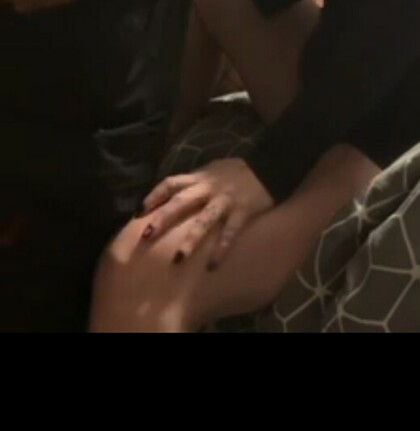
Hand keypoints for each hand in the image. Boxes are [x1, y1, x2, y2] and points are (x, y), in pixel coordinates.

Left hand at [140, 156, 271, 265]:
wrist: (269, 166)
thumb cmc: (235, 172)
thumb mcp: (212, 170)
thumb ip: (193, 182)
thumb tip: (169, 195)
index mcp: (200, 177)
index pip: (171, 183)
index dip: (154, 196)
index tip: (138, 212)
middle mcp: (209, 187)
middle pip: (181, 202)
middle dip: (163, 218)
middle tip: (146, 236)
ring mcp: (226, 200)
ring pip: (205, 219)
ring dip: (190, 239)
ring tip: (178, 259)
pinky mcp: (243, 211)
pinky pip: (231, 231)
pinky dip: (222, 247)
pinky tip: (213, 264)